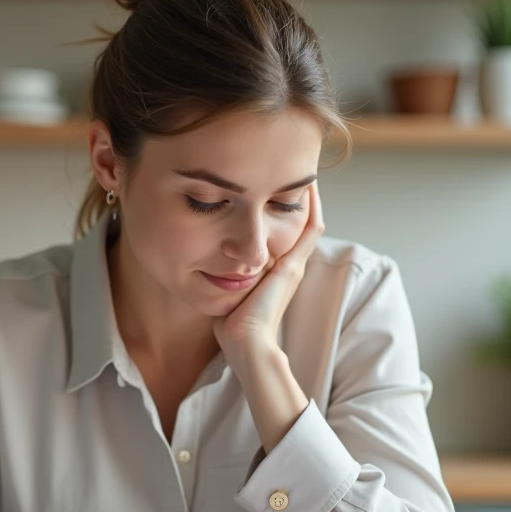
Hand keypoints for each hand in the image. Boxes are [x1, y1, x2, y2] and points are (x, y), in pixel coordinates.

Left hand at [213, 180, 324, 360]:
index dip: (278, 209)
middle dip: (290, 195)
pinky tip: (307, 184)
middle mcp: (288, 265)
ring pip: (308, 220)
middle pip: (297, 222)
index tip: (266, 185)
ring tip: (300, 167)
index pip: (282, 232)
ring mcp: (294, 264)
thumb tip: (198, 259)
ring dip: (305, 196)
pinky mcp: (294, 266)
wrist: (246, 344)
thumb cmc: (231, 327)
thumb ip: (219, 274)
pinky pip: (311, 228)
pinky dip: (312, 206)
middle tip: (285, 168)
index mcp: (273, 271)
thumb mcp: (224, 291)